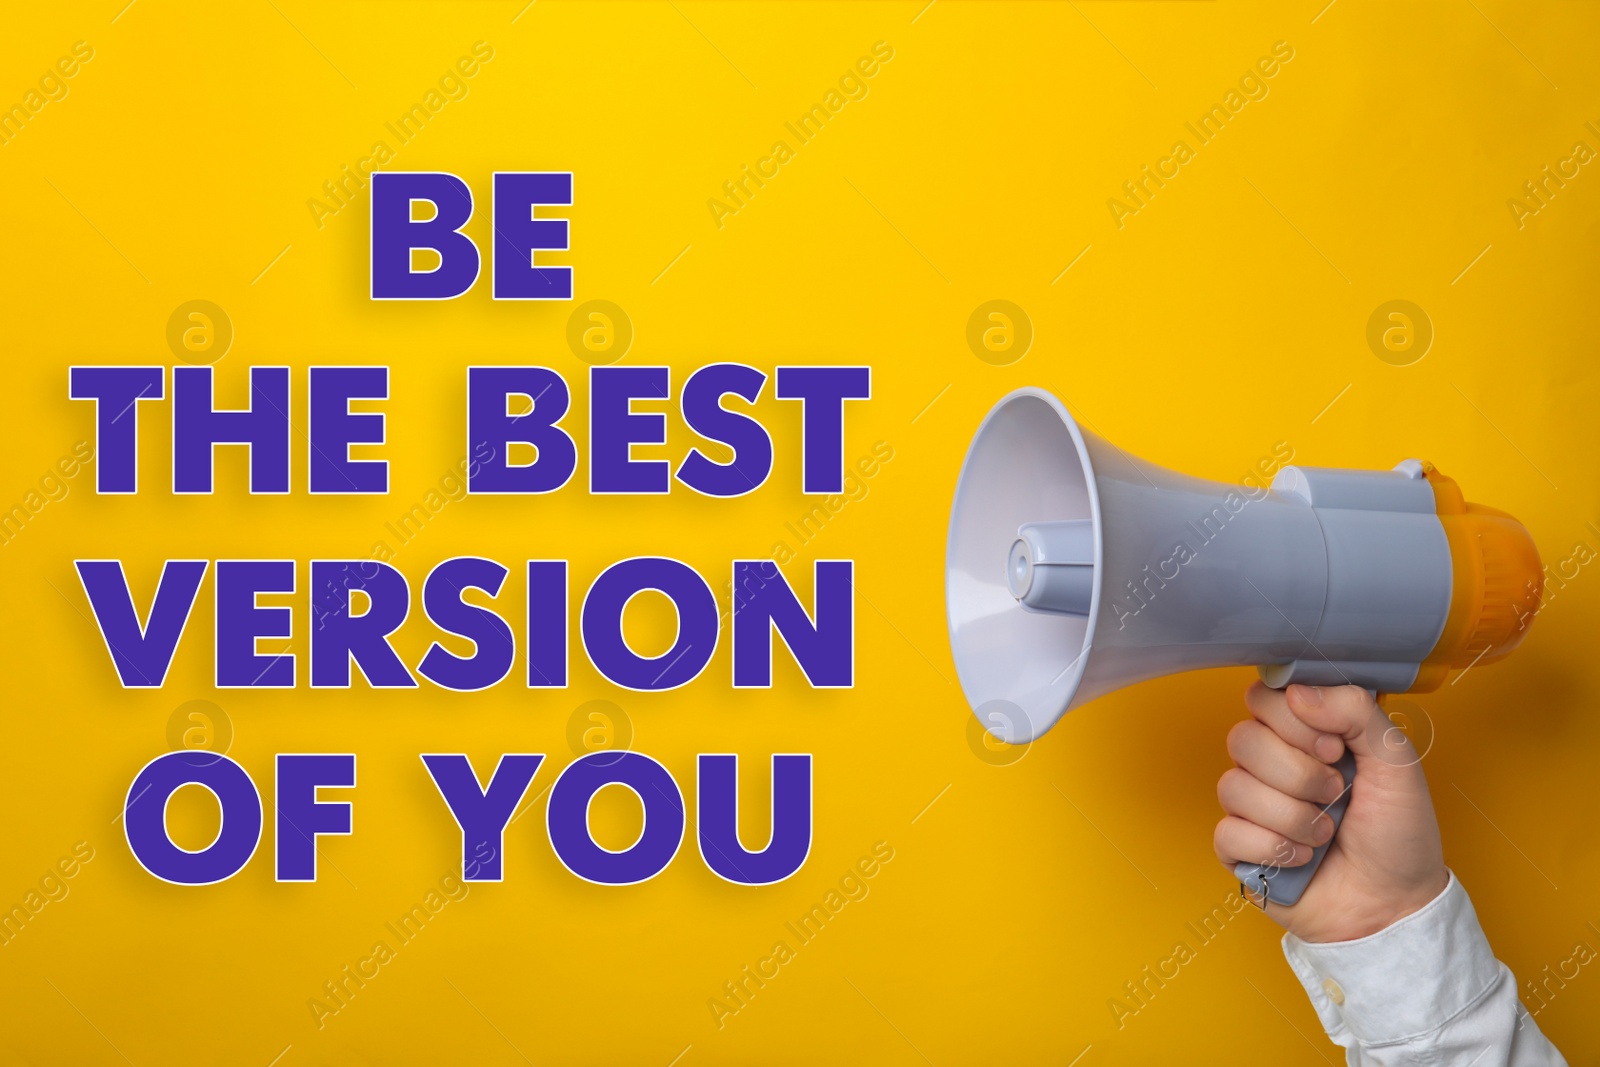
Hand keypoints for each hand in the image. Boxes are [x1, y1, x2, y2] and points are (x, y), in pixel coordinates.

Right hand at [1213, 682, 1448, 942]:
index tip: (1334, 749)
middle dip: (1298, 773)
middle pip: (1243, 738)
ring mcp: (1251, 807)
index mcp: (1305, 736)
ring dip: (1292, 816)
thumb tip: (1297, 693)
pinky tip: (1301, 858)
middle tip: (1335, 792)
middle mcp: (1271, 765)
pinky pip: (1228, 833)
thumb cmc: (1398, 834)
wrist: (1395, 905)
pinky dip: (1273, 848)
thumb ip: (1356, 711)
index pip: (1264, 698)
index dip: (1293, 721)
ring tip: (1325, 834)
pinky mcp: (1238, 849)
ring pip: (1234, 787)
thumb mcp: (1396, 762)